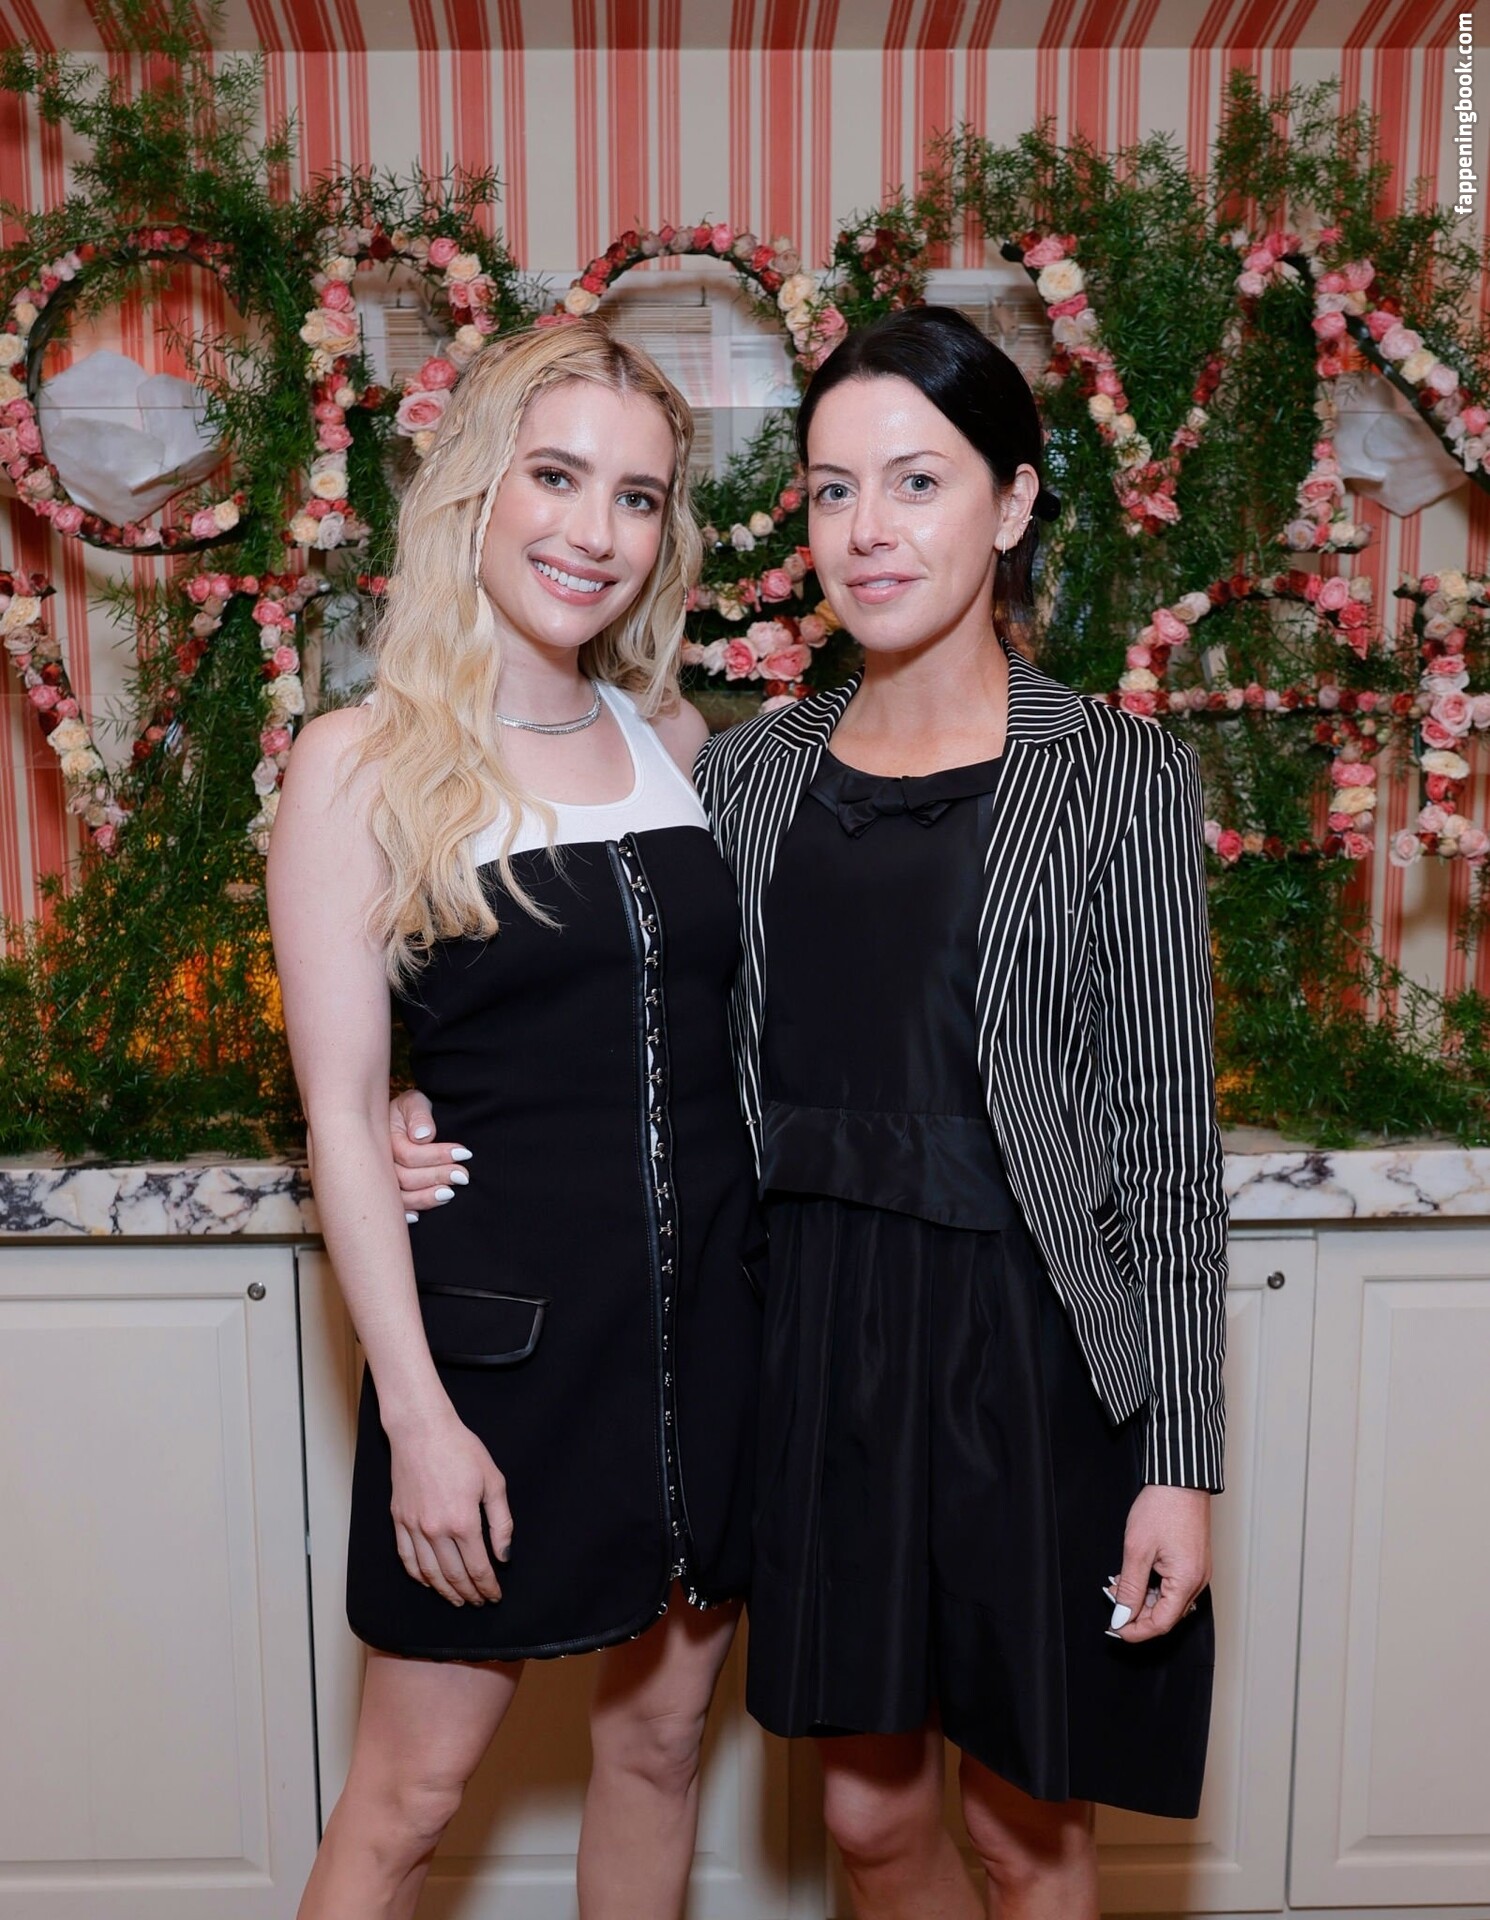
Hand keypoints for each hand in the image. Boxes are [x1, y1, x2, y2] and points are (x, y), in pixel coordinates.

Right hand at [388, 1405, 512, 1605]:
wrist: (422, 1430)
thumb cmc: (460, 1450)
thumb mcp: (493, 1481)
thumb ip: (501, 1522)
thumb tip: (504, 1555)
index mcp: (463, 1521)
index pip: (478, 1568)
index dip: (488, 1586)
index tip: (494, 1595)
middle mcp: (436, 1530)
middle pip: (454, 1576)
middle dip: (469, 1593)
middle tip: (479, 1601)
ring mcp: (414, 1527)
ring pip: (429, 1573)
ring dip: (445, 1592)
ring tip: (458, 1600)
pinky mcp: (399, 1520)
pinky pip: (407, 1558)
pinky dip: (419, 1576)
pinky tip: (429, 1582)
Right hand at [390, 1087, 470, 1214]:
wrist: (401, 1121)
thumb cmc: (410, 1111)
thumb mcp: (414, 1102)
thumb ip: (419, 1114)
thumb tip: (423, 1136)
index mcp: (384, 1139)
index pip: (410, 1155)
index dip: (438, 1156)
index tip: (464, 1154)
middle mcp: (379, 1163)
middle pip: (405, 1179)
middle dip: (437, 1177)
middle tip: (463, 1176)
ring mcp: (380, 1179)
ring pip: (400, 1197)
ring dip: (427, 1198)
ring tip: (450, 1193)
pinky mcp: (386, 1192)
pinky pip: (393, 1209)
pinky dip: (406, 1215)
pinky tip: (420, 1216)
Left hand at [1108, 1484, 1210, 1642]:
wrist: (1180, 1479)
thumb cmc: (1162, 1507)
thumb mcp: (1137, 1550)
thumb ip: (1130, 1588)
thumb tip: (1122, 1616)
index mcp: (1186, 1582)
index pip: (1161, 1623)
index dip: (1136, 1630)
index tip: (1116, 1628)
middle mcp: (1198, 1581)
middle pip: (1166, 1615)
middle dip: (1138, 1613)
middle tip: (1114, 1600)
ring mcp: (1198, 1572)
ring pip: (1169, 1600)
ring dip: (1144, 1598)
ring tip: (1121, 1584)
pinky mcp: (1194, 1562)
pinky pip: (1174, 1586)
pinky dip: (1153, 1586)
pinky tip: (1136, 1574)